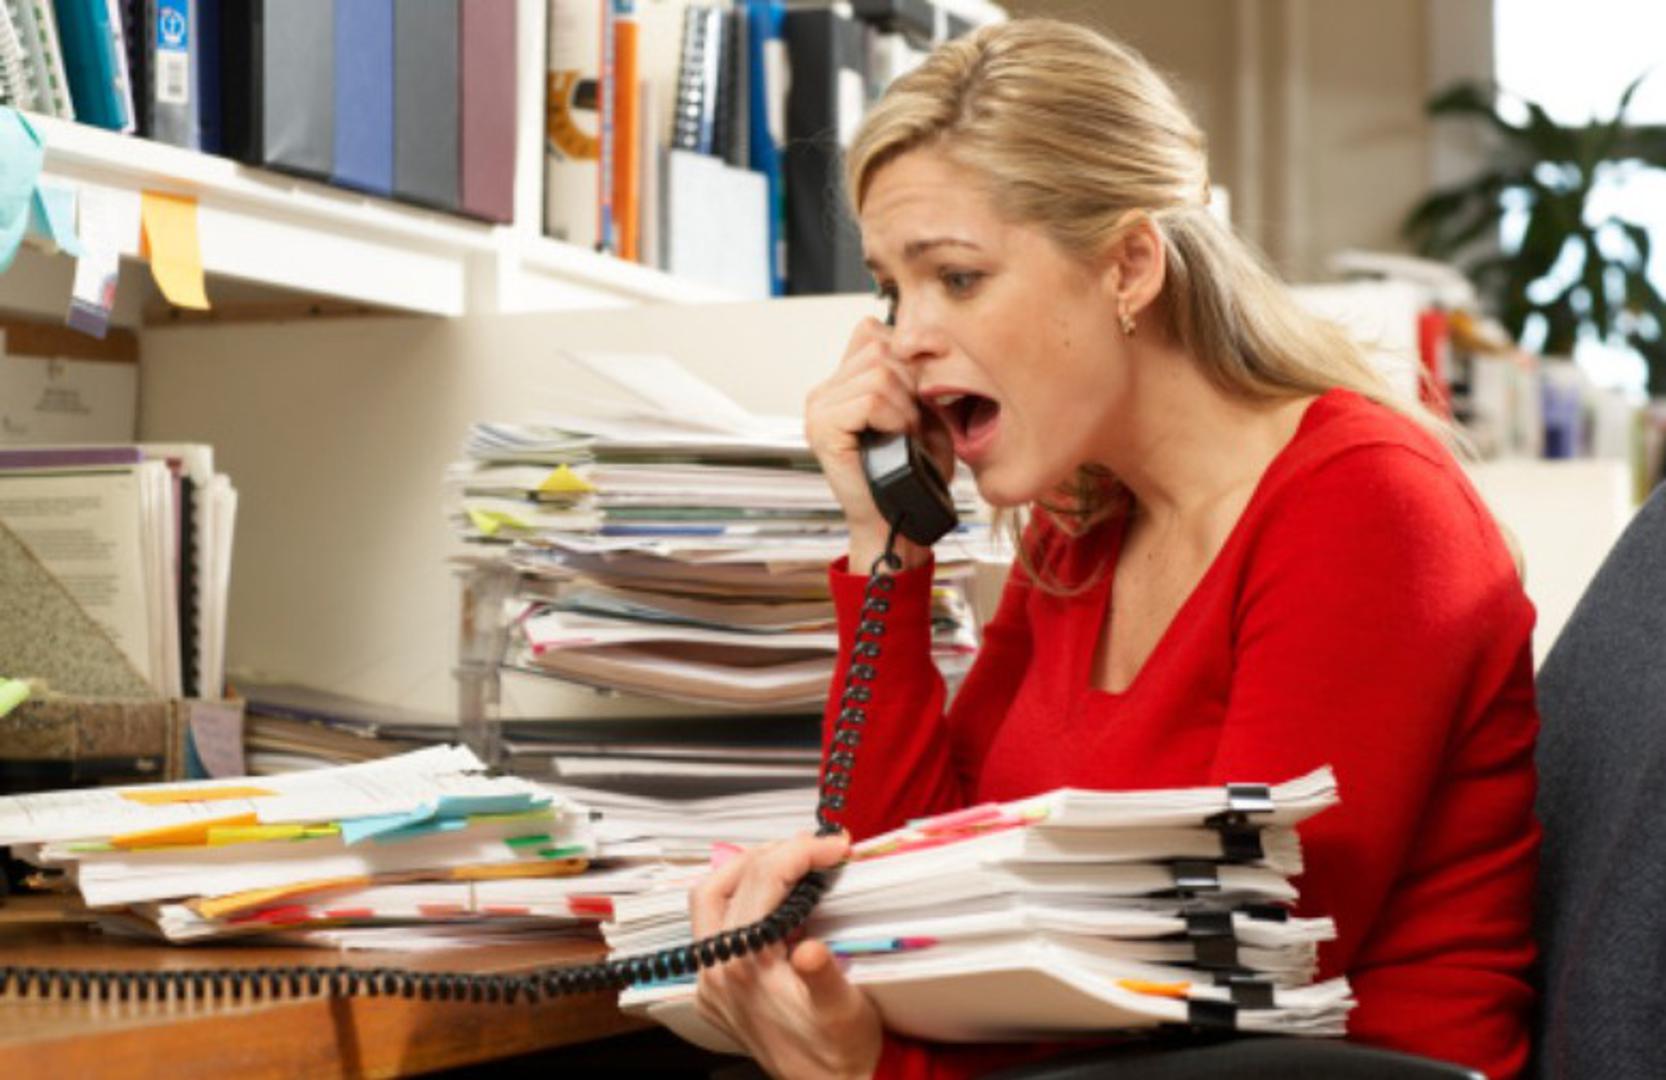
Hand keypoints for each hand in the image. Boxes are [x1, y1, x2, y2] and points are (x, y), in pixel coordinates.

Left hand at [690, 831, 882, 1079]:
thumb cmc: (840, 1053)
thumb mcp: (844, 1011)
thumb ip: (823, 979)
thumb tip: (808, 951)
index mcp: (746, 969)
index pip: (762, 881)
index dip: (802, 852)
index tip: (835, 846)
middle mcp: (718, 972)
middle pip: (726, 882)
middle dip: (772, 854)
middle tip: (814, 849)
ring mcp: (711, 982)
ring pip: (709, 901)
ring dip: (746, 873)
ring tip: (791, 864)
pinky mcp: (715, 989)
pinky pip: (713, 928)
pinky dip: (741, 902)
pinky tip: (775, 903)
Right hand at [805, 318, 952, 571]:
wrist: (900, 519)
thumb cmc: (914, 470)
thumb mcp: (923, 409)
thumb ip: (915, 371)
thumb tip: (921, 338)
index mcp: (841, 383)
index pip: (871, 332)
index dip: (907, 353)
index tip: (923, 389)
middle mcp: (824, 392)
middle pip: (879, 347)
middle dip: (910, 383)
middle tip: (911, 423)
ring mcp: (818, 409)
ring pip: (878, 372)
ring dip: (904, 405)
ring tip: (902, 433)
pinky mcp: (823, 428)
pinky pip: (870, 399)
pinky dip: (894, 417)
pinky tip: (894, 438)